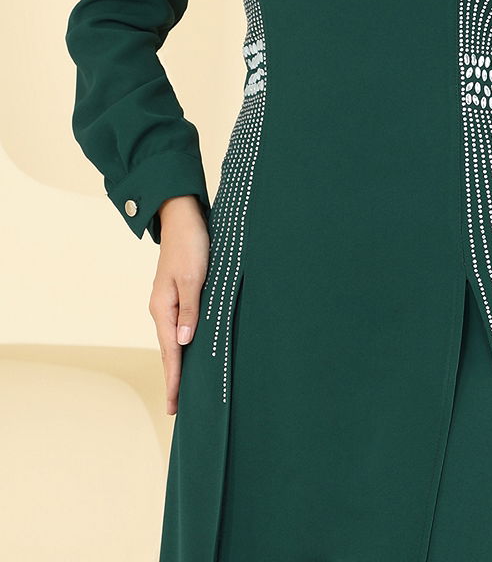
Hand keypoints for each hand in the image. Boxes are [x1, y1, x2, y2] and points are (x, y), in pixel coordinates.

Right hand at [149, 196, 209, 415]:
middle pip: (169, 350)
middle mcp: (162, 308)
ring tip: (184, 388)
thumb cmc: (191, 244)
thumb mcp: (193, 277)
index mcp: (163, 307)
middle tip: (177, 409)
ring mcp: (169, 301)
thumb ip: (190, 311)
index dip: (173, 380)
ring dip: (179, 363)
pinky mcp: (179, 293)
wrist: (183, 216)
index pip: (170, 352)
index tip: (173, 407)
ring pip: (175, 339)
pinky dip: (184, 344)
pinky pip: (181, 326)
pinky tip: (190, 352)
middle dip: (174, 378)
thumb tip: (183, 343)